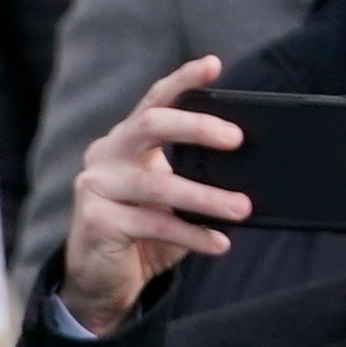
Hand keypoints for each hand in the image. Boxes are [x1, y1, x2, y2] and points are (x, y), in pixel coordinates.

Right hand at [64, 59, 249, 330]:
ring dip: (206, 197)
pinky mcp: (96, 221)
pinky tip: (218, 242)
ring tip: (242, 208)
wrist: (101, 281)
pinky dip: (192, 234)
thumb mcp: (170, 199)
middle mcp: (106, 154)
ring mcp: (96, 186)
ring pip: (158, 184)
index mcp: (126, 141)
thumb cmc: (142, 233)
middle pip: (150, 124)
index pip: (154, 101)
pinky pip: (154, 224)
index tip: (213, 65)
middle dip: (196, 126)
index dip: (182, 81)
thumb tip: (249, 172)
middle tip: (236, 139)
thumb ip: (194, 178)